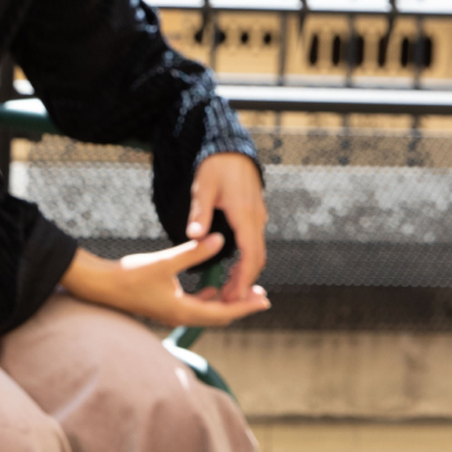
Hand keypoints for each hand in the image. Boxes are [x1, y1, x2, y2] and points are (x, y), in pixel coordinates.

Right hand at [59, 236, 269, 326]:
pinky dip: (208, 298)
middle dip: (241, 305)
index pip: (223, 312)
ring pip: (207, 312)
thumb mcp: (165, 262)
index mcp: (182, 311)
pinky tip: (213, 286)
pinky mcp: (164, 306)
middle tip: (262, 296)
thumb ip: (193, 252)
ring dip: (225, 302)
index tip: (265, 299)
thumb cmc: (129, 275)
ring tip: (243, 290)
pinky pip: (195, 306)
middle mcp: (179, 316)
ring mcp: (171, 313)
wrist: (100, 285)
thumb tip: (219, 239)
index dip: (245, 306)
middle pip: (218, 315)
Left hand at [185, 152, 267, 306]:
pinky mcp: (254, 215)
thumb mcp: (203, 187)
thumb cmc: (215, 167)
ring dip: (247, 272)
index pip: (251, 254)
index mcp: (245, 214)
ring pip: (257, 251)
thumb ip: (199, 213)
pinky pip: (254, 243)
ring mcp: (258, 217)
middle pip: (258, 258)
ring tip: (231, 291)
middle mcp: (256, 218)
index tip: (236, 297)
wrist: (230, 148)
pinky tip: (234, 270)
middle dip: (246, 281)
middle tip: (231, 302)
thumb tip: (193, 236)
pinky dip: (247, 260)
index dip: (245, 278)